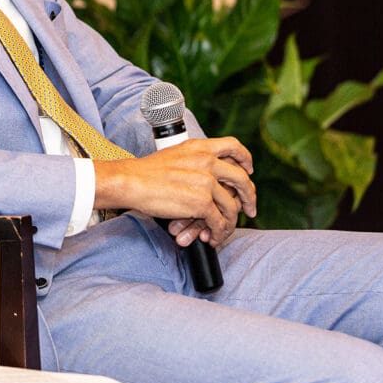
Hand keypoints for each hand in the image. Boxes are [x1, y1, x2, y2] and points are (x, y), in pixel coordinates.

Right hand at [94, 137, 255, 246]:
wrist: (132, 181)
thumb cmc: (147, 171)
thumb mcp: (175, 154)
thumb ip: (195, 159)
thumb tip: (208, 174)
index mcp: (200, 147)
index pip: (234, 146)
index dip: (246, 159)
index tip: (248, 170)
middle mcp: (207, 161)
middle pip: (242, 178)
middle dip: (249, 197)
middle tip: (250, 209)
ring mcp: (206, 182)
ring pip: (232, 206)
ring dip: (230, 221)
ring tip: (223, 230)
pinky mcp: (202, 202)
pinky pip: (219, 221)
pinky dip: (218, 232)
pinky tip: (212, 236)